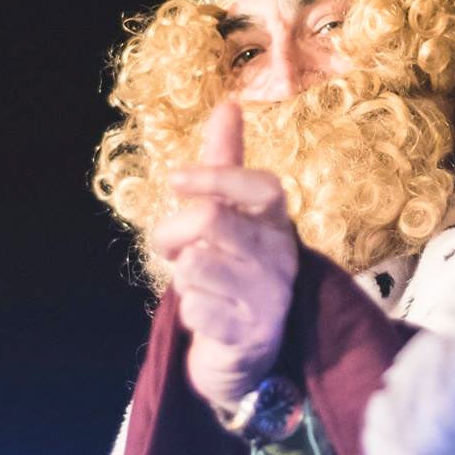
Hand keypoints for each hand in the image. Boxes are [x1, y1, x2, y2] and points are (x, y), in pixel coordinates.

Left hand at [152, 101, 298, 410]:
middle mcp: (281, 255)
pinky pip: (196, 307)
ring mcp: (269, 296)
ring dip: (182, 277)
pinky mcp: (250, 334)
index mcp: (278, 221)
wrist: (248, 350)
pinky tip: (207, 314)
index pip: (261, 185)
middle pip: (210, 220)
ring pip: (195, 265)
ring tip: (200, 285)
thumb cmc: (233, 270)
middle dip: (173, 233)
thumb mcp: (231, 216)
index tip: (176, 179)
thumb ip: (226, 165)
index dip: (216, 176)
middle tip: (173, 248)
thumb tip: (229, 104)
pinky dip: (189, 310)